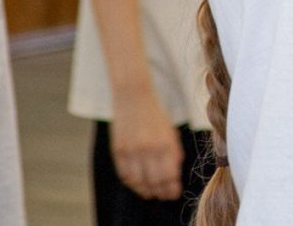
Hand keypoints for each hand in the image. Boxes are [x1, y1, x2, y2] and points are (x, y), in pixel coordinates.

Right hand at [110, 87, 184, 201]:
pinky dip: (132, 183)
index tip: (174, 193)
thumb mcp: (170, 131)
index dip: (171, 189)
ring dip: (145, 191)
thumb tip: (174, 175)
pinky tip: (137, 184)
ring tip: (151, 193)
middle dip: (160, 192)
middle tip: (163, 196)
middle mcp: (148, 149)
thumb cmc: (156, 114)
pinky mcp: (118, 150)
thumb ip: (174, 153)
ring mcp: (131, 150)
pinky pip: (124, 174)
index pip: (169, 176)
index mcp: (165, 143)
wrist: (133, 96)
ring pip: (138, 182)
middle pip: (154, 181)